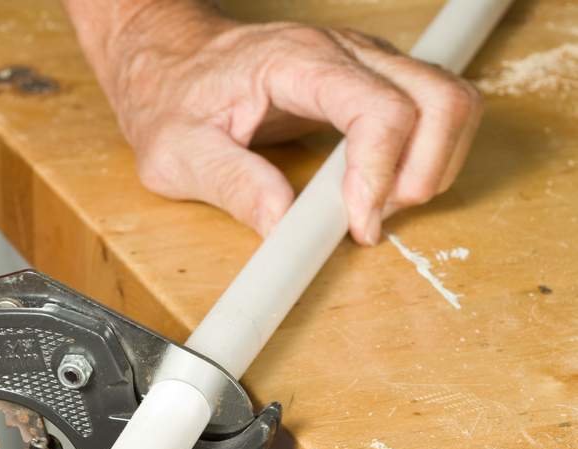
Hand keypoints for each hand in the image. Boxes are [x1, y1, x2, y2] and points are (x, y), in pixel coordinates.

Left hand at [77, 6, 482, 243]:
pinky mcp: (374, 80)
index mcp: (297, 62)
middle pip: (440, 98)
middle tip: (375, 221)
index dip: (381, 173)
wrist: (171, 65)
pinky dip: (428, 155)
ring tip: (378, 206)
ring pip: (451, 102)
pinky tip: (382, 188)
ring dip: (434, 164)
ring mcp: (368, 62)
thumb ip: (231, 184)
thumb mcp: (178, 153)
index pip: (380, 109)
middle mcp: (347, 51)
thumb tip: (282, 222)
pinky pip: (434, 111)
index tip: (358, 224)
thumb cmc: (171, 101)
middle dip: (425, 172)